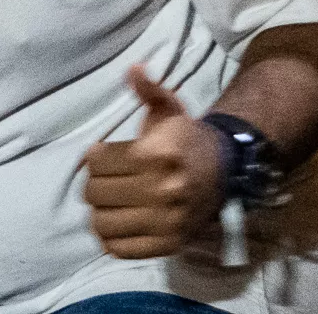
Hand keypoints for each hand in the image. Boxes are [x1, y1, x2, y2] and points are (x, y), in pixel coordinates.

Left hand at [82, 67, 222, 259]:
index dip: (94, 156)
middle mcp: (162, 190)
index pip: (97, 162)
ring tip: (107, 201)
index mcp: (157, 154)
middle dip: (93, 183)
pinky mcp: (169, 244)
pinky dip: (111, 238)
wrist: (224, 171)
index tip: (102, 155)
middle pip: (96, 192)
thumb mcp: (169, 108)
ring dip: (98, 212)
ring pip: (103, 223)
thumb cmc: (186, 137)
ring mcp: (166, 221)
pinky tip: (116, 222)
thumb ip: (148, 89)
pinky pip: (120, 249)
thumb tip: (134, 68)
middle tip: (103, 179)